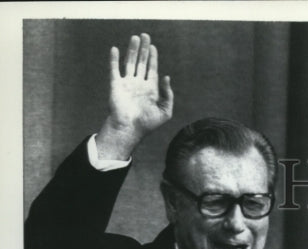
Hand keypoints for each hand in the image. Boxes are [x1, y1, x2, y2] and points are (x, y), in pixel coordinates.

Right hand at [95, 33, 173, 159]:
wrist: (129, 129)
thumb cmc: (148, 124)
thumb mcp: (165, 112)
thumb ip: (168, 95)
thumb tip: (166, 76)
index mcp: (150, 90)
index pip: (152, 69)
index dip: (153, 58)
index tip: (153, 46)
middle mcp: (139, 84)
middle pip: (141, 62)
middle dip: (143, 49)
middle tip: (145, 35)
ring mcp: (127, 84)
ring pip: (130, 62)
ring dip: (132, 50)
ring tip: (135, 37)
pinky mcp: (116, 85)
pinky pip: (114, 70)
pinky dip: (114, 59)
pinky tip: (115, 49)